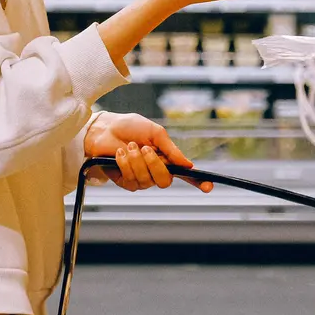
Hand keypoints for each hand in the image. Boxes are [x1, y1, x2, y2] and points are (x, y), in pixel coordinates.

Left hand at [84, 112, 211, 191]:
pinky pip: (132, 181)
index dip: (199, 182)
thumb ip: (171, 149)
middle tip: (145, 149)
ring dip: (137, 162)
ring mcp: (141, 178)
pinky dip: (126, 165)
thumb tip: (188, 164)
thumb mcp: (155, 133)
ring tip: (129, 146)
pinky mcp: (126, 182)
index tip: (209, 186)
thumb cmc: (130, 127)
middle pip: (165, 181)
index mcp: (167, 159)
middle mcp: (156, 171)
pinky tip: (120, 154)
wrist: (105, 128)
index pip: (186, 174)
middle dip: (155, 165)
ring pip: (147, 181)